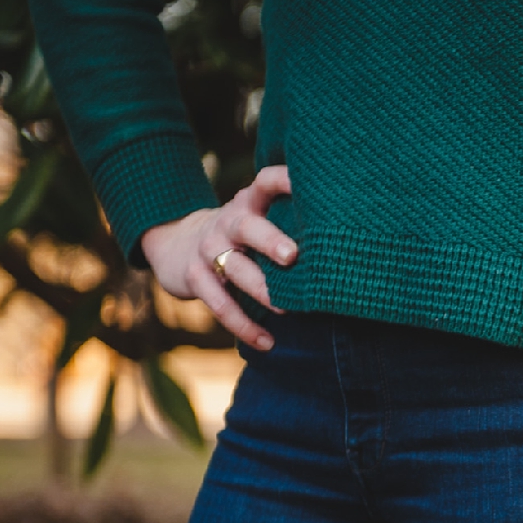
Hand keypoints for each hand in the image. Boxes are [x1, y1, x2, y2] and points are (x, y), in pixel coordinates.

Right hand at [139, 165, 296, 349]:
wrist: (176, 244)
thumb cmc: (238, 236)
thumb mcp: (255, 217)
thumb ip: (287, 218)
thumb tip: (347, 230)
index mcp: (248, 204)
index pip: (264, 183)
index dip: (282, 180)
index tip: (305, 182)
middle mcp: (228, 224)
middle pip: (247, 227)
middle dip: (270, 240)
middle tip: (292, 256)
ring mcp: (209, 250)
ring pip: (235, 269)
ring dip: (261, 290)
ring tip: (285, 310)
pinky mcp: (196, 278)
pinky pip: (221, 305)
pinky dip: (244, 326)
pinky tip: (268, 343)